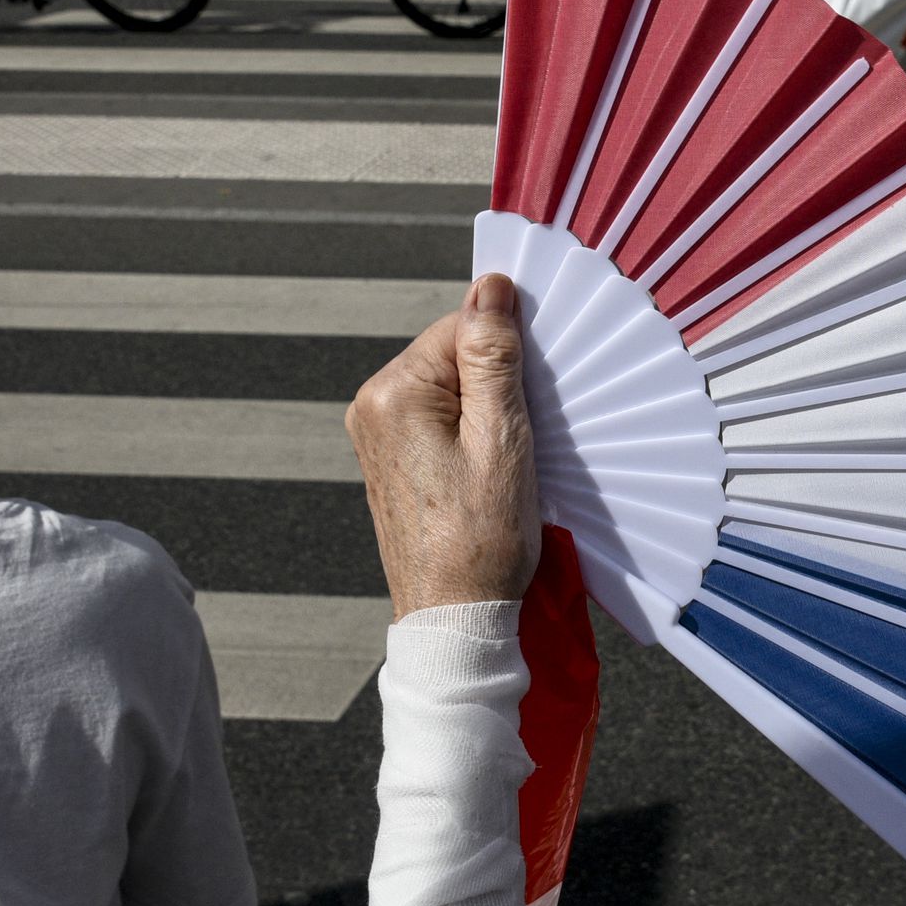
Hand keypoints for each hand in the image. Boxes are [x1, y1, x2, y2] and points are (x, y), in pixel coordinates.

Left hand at [348, 275, 540, 619]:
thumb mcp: (502, 438)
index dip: (508, 354)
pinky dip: (470, 433)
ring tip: (506, 460)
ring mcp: (375, 436)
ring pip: (448, 388)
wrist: (454, 618)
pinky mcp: (390, 461)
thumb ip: (493, 357)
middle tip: (524, 434)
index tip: (534, 396)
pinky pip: (437, 420)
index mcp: (393, 393)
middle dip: (497, 383)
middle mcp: (371, 408)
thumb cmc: (481, 541)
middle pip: (451, 356)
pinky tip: (489, 470)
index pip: (460, 328)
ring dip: (486, 410)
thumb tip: (491, 287)